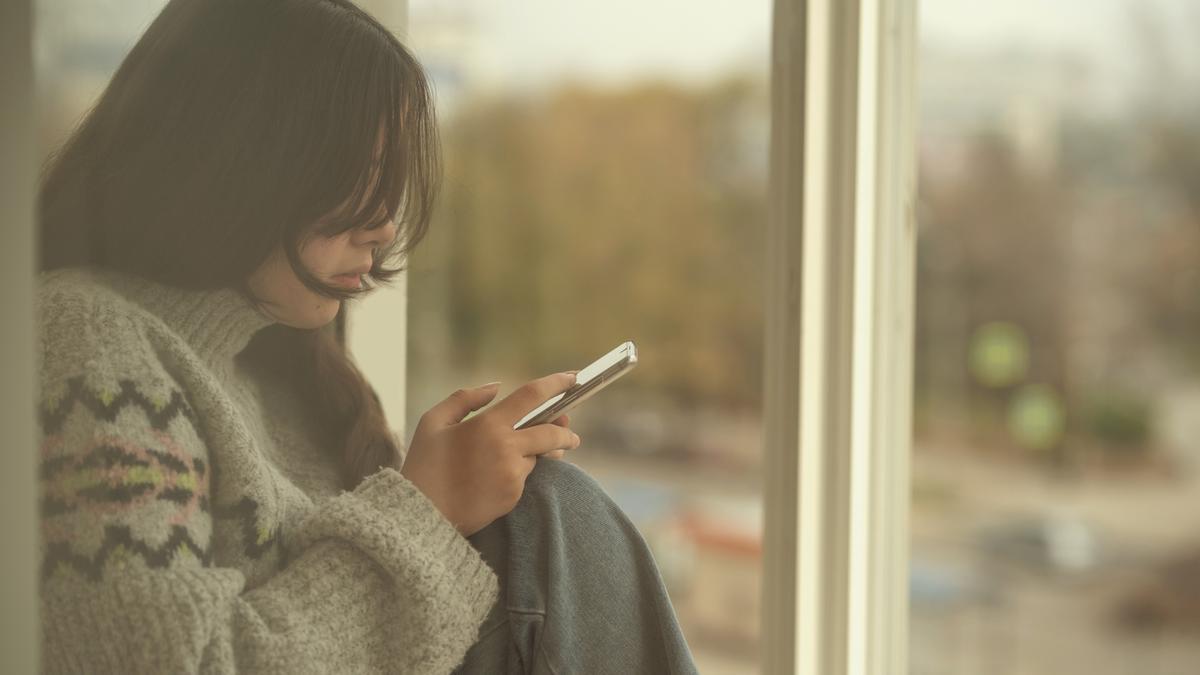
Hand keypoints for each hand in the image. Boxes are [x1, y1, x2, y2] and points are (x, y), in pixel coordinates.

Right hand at [399, 373, 582, 535]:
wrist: (419, 515)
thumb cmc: (423, 465)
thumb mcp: (433, 422)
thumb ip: (465, 398)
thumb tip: (496, 387)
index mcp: (488, 425)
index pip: (532, 396)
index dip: (556, 384)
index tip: (572, 378)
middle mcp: (506, 449)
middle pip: (551, 433)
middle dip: (565, 431)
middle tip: (570, 432)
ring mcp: (512, 475)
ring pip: (537, 457)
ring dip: (538, 452)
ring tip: (534, 451)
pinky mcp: (513, 497)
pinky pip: (524, 478)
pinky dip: (518, 471)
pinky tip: (500, 474)